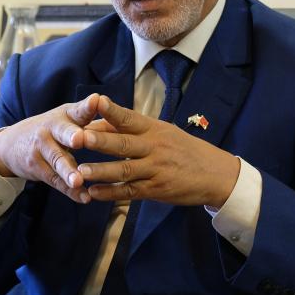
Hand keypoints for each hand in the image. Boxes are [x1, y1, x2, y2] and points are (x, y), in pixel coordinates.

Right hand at [0, 94, 99, 203]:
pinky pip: (56, 181)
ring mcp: (42, 148)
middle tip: (80, 139)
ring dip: (68, 171)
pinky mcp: (37, 168)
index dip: (88, 106)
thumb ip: (90, 118)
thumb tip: (121, 118)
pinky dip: (71, 191)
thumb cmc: (52, 129)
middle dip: (72, 135)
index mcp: (66, 115)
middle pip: (63, 132)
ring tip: (78, 180)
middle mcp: (52, 128)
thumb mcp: (67, 118)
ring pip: (58, 160)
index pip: (79, 109)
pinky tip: (84, 197)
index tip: (97, 100)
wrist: (12, 144)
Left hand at [79, 96, 240, 207]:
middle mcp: (154, 147)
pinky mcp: (156, 190)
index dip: (112, 110)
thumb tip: (100, 121)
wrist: (215, 173)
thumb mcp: (164, 132)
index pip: (130, 117)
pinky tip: (94, 193)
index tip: (94, 101)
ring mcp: (155, 169)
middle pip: (123, 143)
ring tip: (80, 170)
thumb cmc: (184, 149)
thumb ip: (134, 129)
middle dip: (100, 141)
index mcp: (154, 129)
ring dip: (101, 171)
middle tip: (78, 138)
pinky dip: (111, 193)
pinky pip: (130, 191)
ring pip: (125, 170)